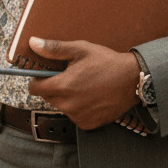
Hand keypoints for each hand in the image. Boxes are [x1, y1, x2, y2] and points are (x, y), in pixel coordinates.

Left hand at [26, 36, 140, 129]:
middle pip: (48, 97)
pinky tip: (90, 97)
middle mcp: (68, 105)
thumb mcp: (80, 50)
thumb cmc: (107, 63)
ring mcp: (78, 116)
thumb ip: (54, 49)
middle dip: (53, 87)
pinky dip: (78, 108)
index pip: (35, 89)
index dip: (37, 80)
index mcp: (63, 86)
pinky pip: (75, 115)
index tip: (43, 76)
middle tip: (69, 77)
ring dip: (66, 98)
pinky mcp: (88, 124)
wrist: (133, 80)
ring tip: (83, 86)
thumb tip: (34, 43)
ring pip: (61, 106)